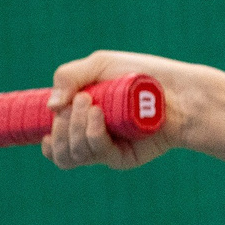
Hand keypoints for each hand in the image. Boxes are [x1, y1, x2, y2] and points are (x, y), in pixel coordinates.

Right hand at [42, 50, 204, 169]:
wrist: (178, 90)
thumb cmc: (141, 74)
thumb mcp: (100, 65)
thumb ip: (69, 77)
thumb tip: (51, 107)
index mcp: (83, 120)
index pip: (55, 142)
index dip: (47, 138)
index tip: (48, 121)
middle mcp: (92, 138)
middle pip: (59, 151)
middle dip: (60, 127)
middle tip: (81, 100)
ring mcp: (107, 150)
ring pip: (72, 155)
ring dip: (74, 128)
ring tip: (92, 104)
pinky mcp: (122, 159)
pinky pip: (95, 154)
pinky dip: (92, 134)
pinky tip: (99, 116)